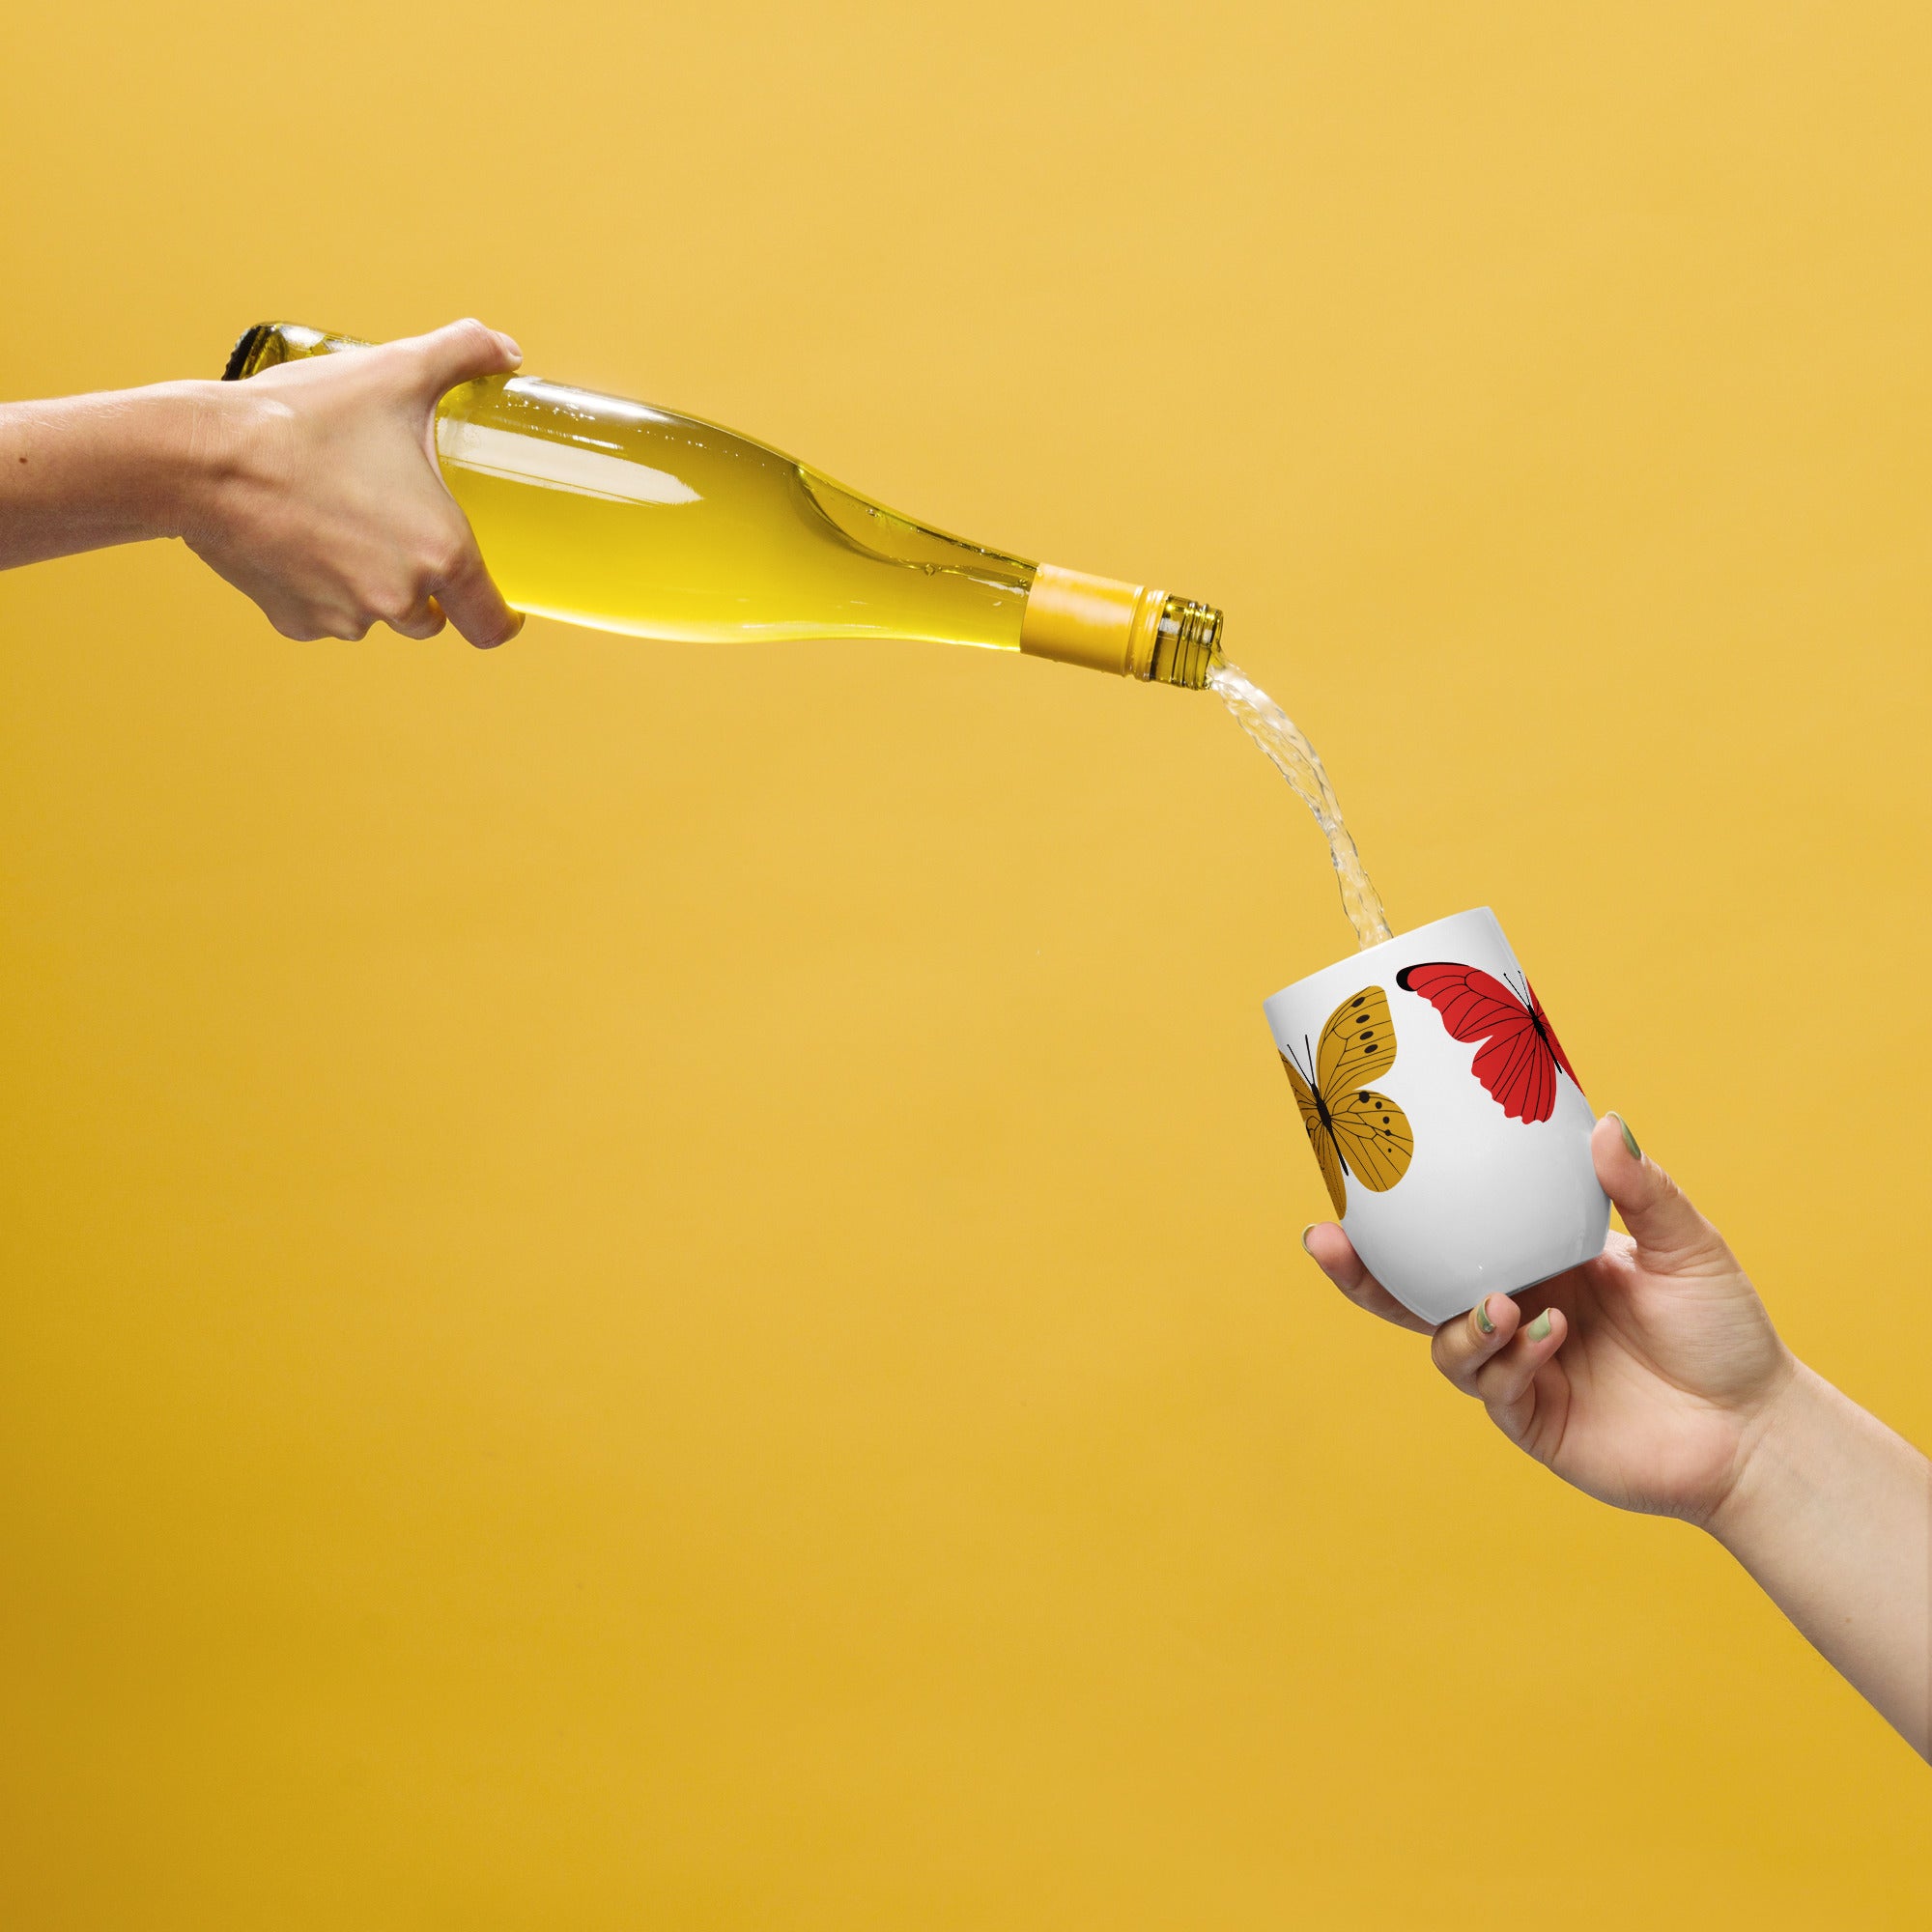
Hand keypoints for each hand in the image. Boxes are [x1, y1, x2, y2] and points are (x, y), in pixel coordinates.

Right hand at [182, 318, 524, 648]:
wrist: (201, 456)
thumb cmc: (304, 418)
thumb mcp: (397, 371)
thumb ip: (464, 353)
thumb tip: (506, 349)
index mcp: (441, 553)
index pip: (491, 623)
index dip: (501, 617)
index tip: (500, 608)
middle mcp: (398, 598)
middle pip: (431, 617)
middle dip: (426, 586)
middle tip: (403, 535)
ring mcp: (344, 616)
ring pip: (375, 616)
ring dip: (372, 587)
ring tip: (344, 525)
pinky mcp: (294, 620)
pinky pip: (322, 616)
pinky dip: (319, 588)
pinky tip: (301, 540)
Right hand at [1304, 1115, 1795, 1524]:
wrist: (1755, 1429)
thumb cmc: (1722, 1332)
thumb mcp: (1687, 1246)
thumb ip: (1643, 1191)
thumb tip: (1606, 1122)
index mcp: (1537, 1262)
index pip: (1451, 1235)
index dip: (1397, 1214)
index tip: (1350, 1175)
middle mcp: (1515, 1310)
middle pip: (1412, 1293)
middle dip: (1361, 1273)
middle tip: (1326, 1240)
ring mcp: (1517, 1367)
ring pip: (1444, 1342)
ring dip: (1461, 1322)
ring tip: (1503, 1305)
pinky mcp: (1530, 1419)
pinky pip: (1492, 1386)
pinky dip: (1508, 1358)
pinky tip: (1550, 1336)